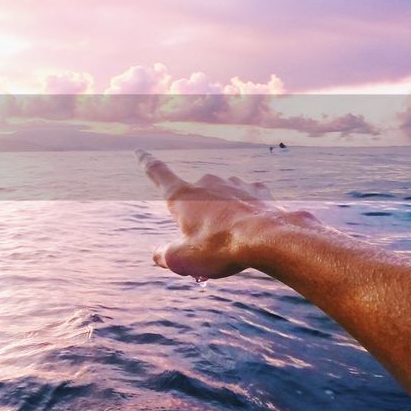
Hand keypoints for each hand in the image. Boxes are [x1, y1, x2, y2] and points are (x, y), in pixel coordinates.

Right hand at [135, 148, 299, 279]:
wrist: (270, 239)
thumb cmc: (220, 248)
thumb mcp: (183, 260)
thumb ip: (165, 255)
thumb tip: (157, 254)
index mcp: (182, 196)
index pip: (158, 173)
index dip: (146, 162)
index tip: (140, 150)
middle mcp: (205, 182)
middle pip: (194, 199)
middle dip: (197, 219)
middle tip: (208, 247)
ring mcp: (232, 184)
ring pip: (220, 199)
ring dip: (222, 216)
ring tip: (232, 243)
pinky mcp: (256, 191)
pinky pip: (245, 198)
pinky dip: (245, 211)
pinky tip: (251, 227)